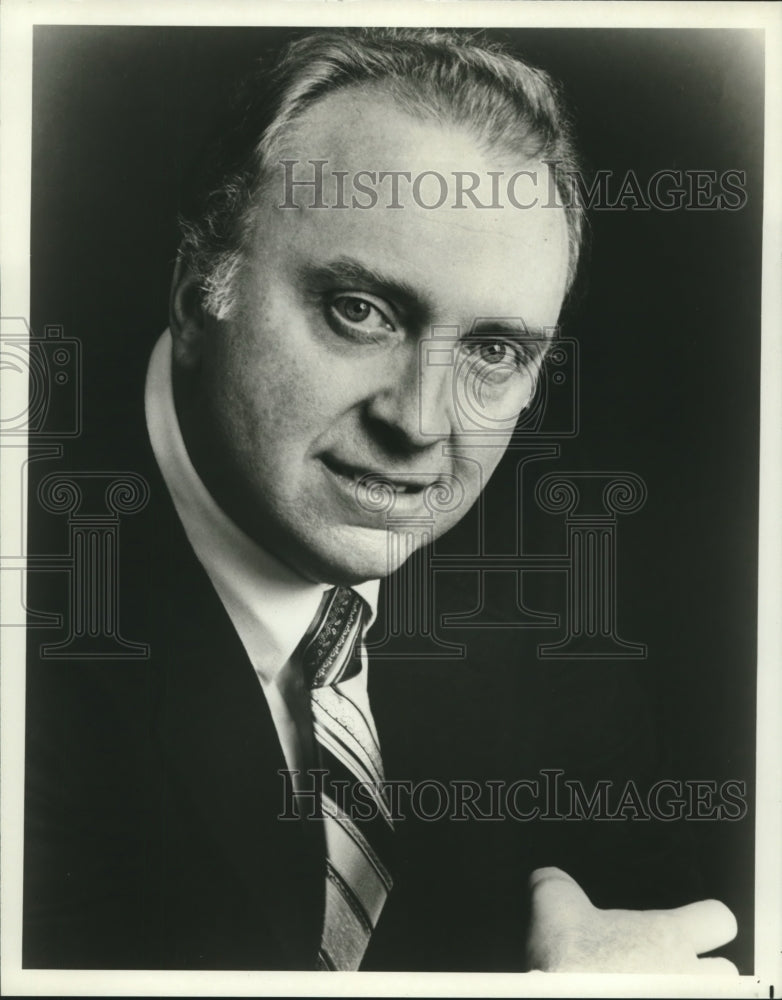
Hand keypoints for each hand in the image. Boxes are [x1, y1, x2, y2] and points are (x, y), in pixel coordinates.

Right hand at [525, 867, 737, 973]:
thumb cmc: (568, 964)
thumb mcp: (553, 906)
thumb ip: (557, 883)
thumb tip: (546, 875)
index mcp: (666, 935)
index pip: (719, 919)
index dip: (704, 921)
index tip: (690, 928)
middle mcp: (688, 976)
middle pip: (725, 971)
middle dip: (701, 972)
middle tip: (668, 971)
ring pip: (711, 998)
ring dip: (688, 993)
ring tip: (651, 990)